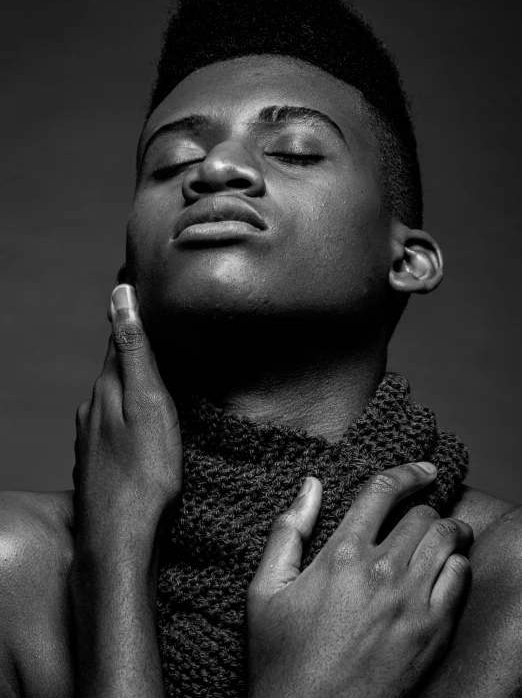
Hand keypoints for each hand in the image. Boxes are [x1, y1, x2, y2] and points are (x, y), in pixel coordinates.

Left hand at [71, 283, 179, 697]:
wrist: (118, 541)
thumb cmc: (144, 474)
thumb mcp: (149, 404)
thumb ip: (135, 352)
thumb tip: (120, 297)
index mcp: (107, 389)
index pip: (119, 337)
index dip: (129, 310)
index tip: (134, 281)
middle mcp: (93, 408)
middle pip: (115, 366)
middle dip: (131, 342)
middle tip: (149, 317)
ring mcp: (92, 437)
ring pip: (112, 395)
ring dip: (129, 377)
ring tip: (152, 364)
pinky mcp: (98, 461)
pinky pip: (114, 421)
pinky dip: (128, 408)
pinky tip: (140, 419)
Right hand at [247, 463, 472, 697]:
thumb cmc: (282, 658)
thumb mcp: (265, 591)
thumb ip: (288, 531)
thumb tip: (310, 484)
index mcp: (341, 555)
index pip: (382, 492)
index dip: (407, 472)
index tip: (423, 470)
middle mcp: (381, 572)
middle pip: (421, 514)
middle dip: (422, 507)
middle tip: (420, 514)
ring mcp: (411, 602)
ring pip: (446, 540)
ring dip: (447, 530)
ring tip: (443, 533)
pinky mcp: (433, 633)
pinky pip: (460, 578)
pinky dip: (457, 563)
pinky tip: (446, 568)